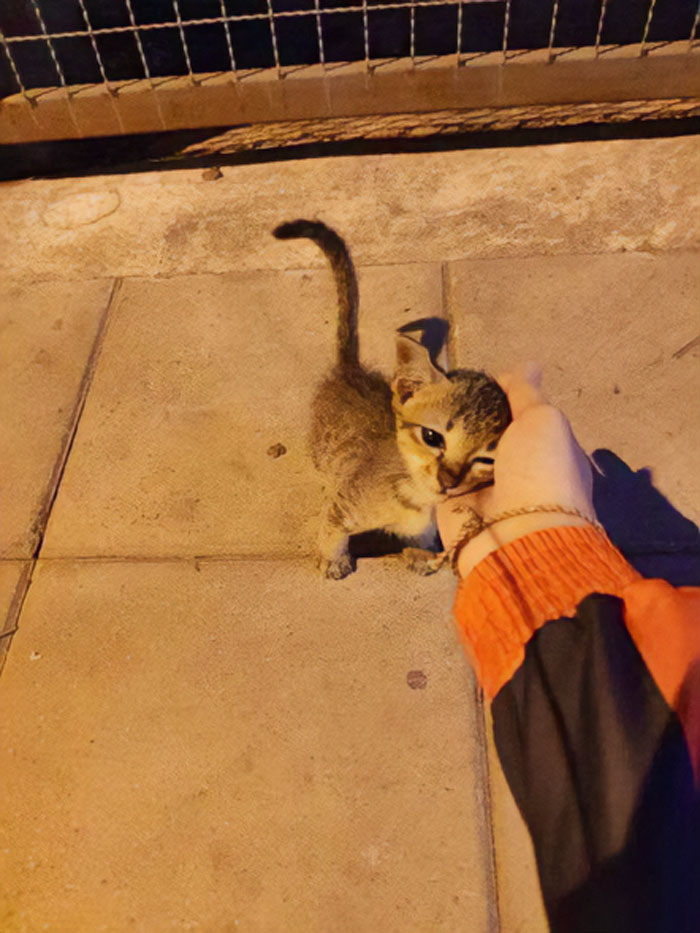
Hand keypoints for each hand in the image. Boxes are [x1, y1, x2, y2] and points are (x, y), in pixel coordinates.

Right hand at [437, 364, 596, 576]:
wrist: (517, 536)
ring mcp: (484, 486)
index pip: (520, 414)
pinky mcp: (454, 502)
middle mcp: (515, 467)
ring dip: (442, 434)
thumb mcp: (543, 420)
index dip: (499, 396)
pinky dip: (425, 458)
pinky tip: (410, 433)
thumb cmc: (541, 472)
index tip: (474, 380)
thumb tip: (526, 364)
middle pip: (483, 431)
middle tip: (438, 391)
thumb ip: (526, 393)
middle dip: (464, 415)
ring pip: (457, 451)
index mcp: (546, 448)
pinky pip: (437, 473)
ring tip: (418, 405)